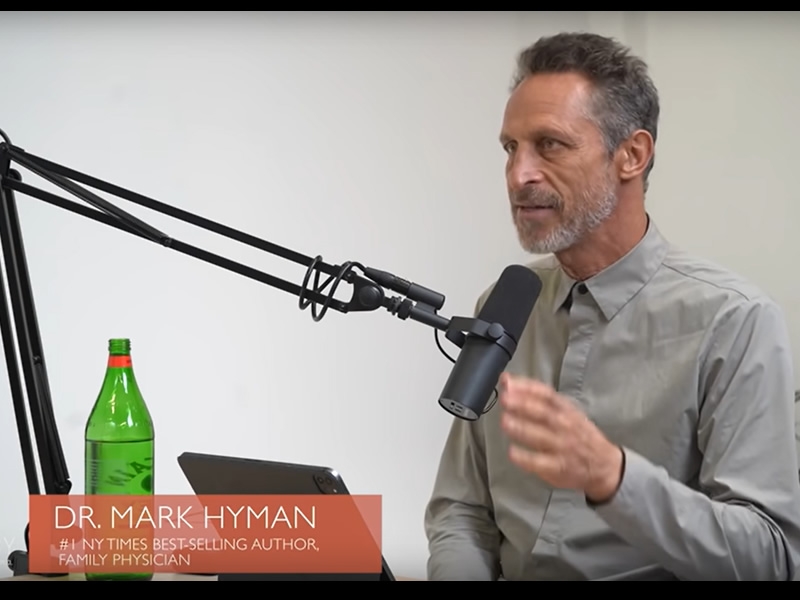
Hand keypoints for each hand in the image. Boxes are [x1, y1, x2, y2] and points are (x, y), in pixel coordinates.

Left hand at [499, 372, 623, 502]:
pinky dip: (525, 458)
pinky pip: (540, 462)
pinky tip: (512, 452)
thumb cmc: (579, 435)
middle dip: (523, 404)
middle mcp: (564, 426)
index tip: (508, 382)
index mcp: (565, 410)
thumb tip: (508, 382)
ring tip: (506, 421)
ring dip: (522, 428)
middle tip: (505, 399)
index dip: (526, 387)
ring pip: (541, 436)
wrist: (605, 466)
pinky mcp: (559, 467)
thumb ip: (538, 398)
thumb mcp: (566, 412)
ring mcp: (562, 447)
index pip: (546, 394)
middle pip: (543, 412)